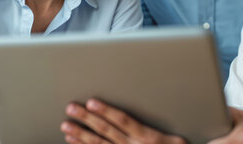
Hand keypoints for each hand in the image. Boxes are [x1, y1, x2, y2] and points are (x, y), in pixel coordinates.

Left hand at [61, 99, 185, 143]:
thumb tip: (148, 110)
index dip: (106, 111)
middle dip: (86, 119)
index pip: (123, 120)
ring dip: (80, 135)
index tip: (92, 102)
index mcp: (147, 137)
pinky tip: (72, 142)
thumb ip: (162, 128)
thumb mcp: (176, 140)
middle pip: (106, 131)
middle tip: (71, 108)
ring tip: (66, 125)